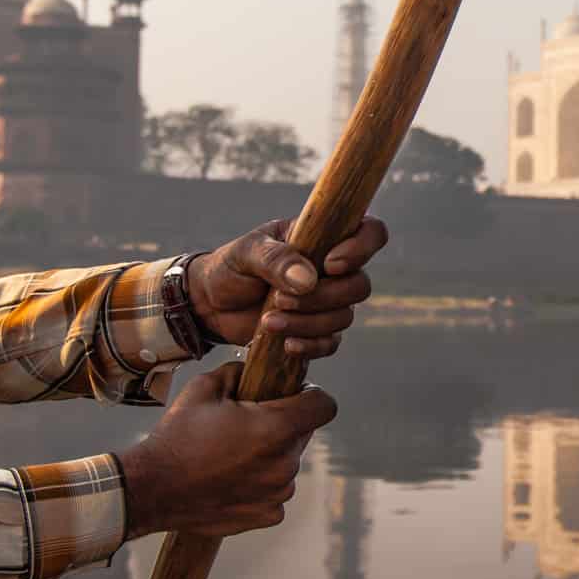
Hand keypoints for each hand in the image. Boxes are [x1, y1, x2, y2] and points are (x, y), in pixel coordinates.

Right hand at [116, 361, 336, 539]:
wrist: (153, 488)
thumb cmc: (178, 435)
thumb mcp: (205, 387)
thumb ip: (240, 371)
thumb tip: (256, 368)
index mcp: (276, 428)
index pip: (324, 405)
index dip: (310, 394)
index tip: (292, 394)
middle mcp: (285, 463)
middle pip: (302, 433)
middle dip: (283, 424)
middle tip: (246, 424)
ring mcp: (278, 492)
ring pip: (288, 462)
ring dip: (271, 455)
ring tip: (232, 454)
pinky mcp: (268, 514)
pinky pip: (276, 491)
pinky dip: (262, 484)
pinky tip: (232, 479)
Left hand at [187, 216, 388, 358]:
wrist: (209, 304)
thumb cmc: (229, 268)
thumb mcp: (246, 254)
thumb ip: (276, 259)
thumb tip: (308, 279)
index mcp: (322, 237)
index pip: (370, 233)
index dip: (361, 249)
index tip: (329, 264)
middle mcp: (331, 269)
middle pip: (359, 285)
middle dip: (322, 298)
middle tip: (280, 299)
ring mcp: (326, 302)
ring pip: (344, 317)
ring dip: (308, 323)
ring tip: (268, 321)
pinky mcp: (315, 330)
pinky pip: (330, 342)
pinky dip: (311, 345)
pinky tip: (286, 344)